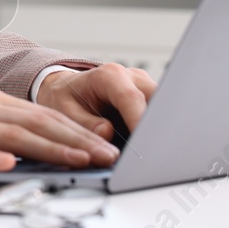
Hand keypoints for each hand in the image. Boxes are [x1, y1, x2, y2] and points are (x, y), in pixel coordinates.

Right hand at [0, 86, 123, 171]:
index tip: (106, 145)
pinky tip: (8, 166)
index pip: (43, 116)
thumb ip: (1, 129)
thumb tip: (41, 148)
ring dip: (48, 149)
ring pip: (11, 136)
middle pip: (36, 124)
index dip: (78, 131)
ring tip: (77, 160)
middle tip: (107, 156)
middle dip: (76, 141)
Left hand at [34, 62, 156, 151]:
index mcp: (109, 76)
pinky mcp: (149, 97)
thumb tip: (107, 133)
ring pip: (163, 107)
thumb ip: (85, 124)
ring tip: (145, 150)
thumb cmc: (66, 97)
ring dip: (157, 128)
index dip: (140, 120)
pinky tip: (145, 144)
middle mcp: (131, 77)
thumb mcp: (65, 111)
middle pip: (156, 100)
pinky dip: (154, 129)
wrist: (67, 88)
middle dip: (155, 126)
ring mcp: (144, 86)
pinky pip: (159, 114)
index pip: (131, 98)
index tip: (144, 143)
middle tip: (148, 151)